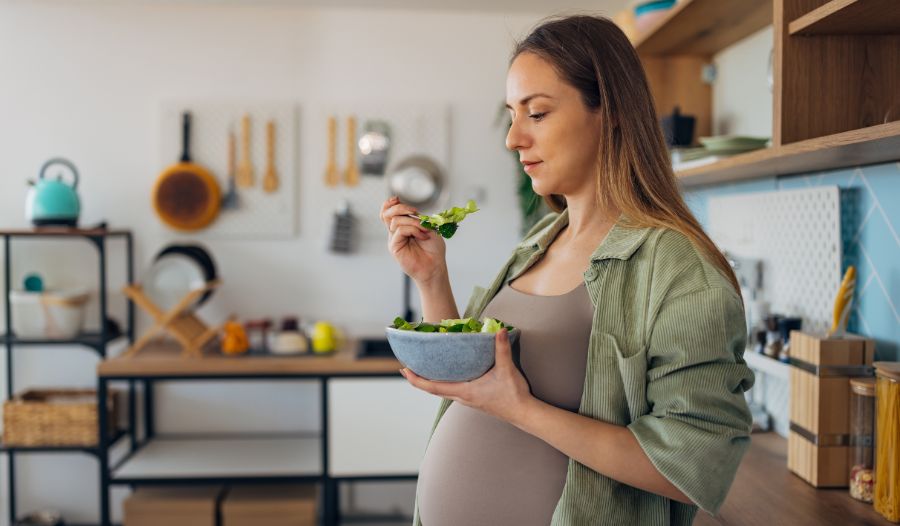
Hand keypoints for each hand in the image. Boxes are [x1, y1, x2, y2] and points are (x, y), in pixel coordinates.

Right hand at [380, 196, 446, 284]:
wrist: (435, 266)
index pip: (389, 211)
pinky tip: (423, 236)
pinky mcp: (394, 247)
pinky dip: (413, 230)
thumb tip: (411, 212)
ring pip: (395, 220)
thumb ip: (418, 219)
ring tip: (424, 230)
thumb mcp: (429, 228)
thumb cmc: (434, 249)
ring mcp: (394, 239)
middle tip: (415, 212)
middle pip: (386, 213)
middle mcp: (396, 232)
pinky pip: (400, 231)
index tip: (397, 199)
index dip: (390, 203)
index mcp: (403, 226)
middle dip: (400, 207)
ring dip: (413, 222)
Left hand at [400, 329, 533, 425]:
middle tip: (408, 365)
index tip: (405, 371)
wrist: (524, 413)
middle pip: (433, 389)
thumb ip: (502, 349)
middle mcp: (462, 397)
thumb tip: (499, 330)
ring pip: (442, 391)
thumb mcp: (506, 370)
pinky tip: (447, 374)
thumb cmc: (513, 395)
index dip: (417, 380)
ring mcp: (467, 399)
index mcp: (465, 391)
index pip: (433, 387)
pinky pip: (452, 390)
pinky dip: (443, 382)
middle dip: (419, 378)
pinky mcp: (474, 399)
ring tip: (424, 368)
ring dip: (430, 381)